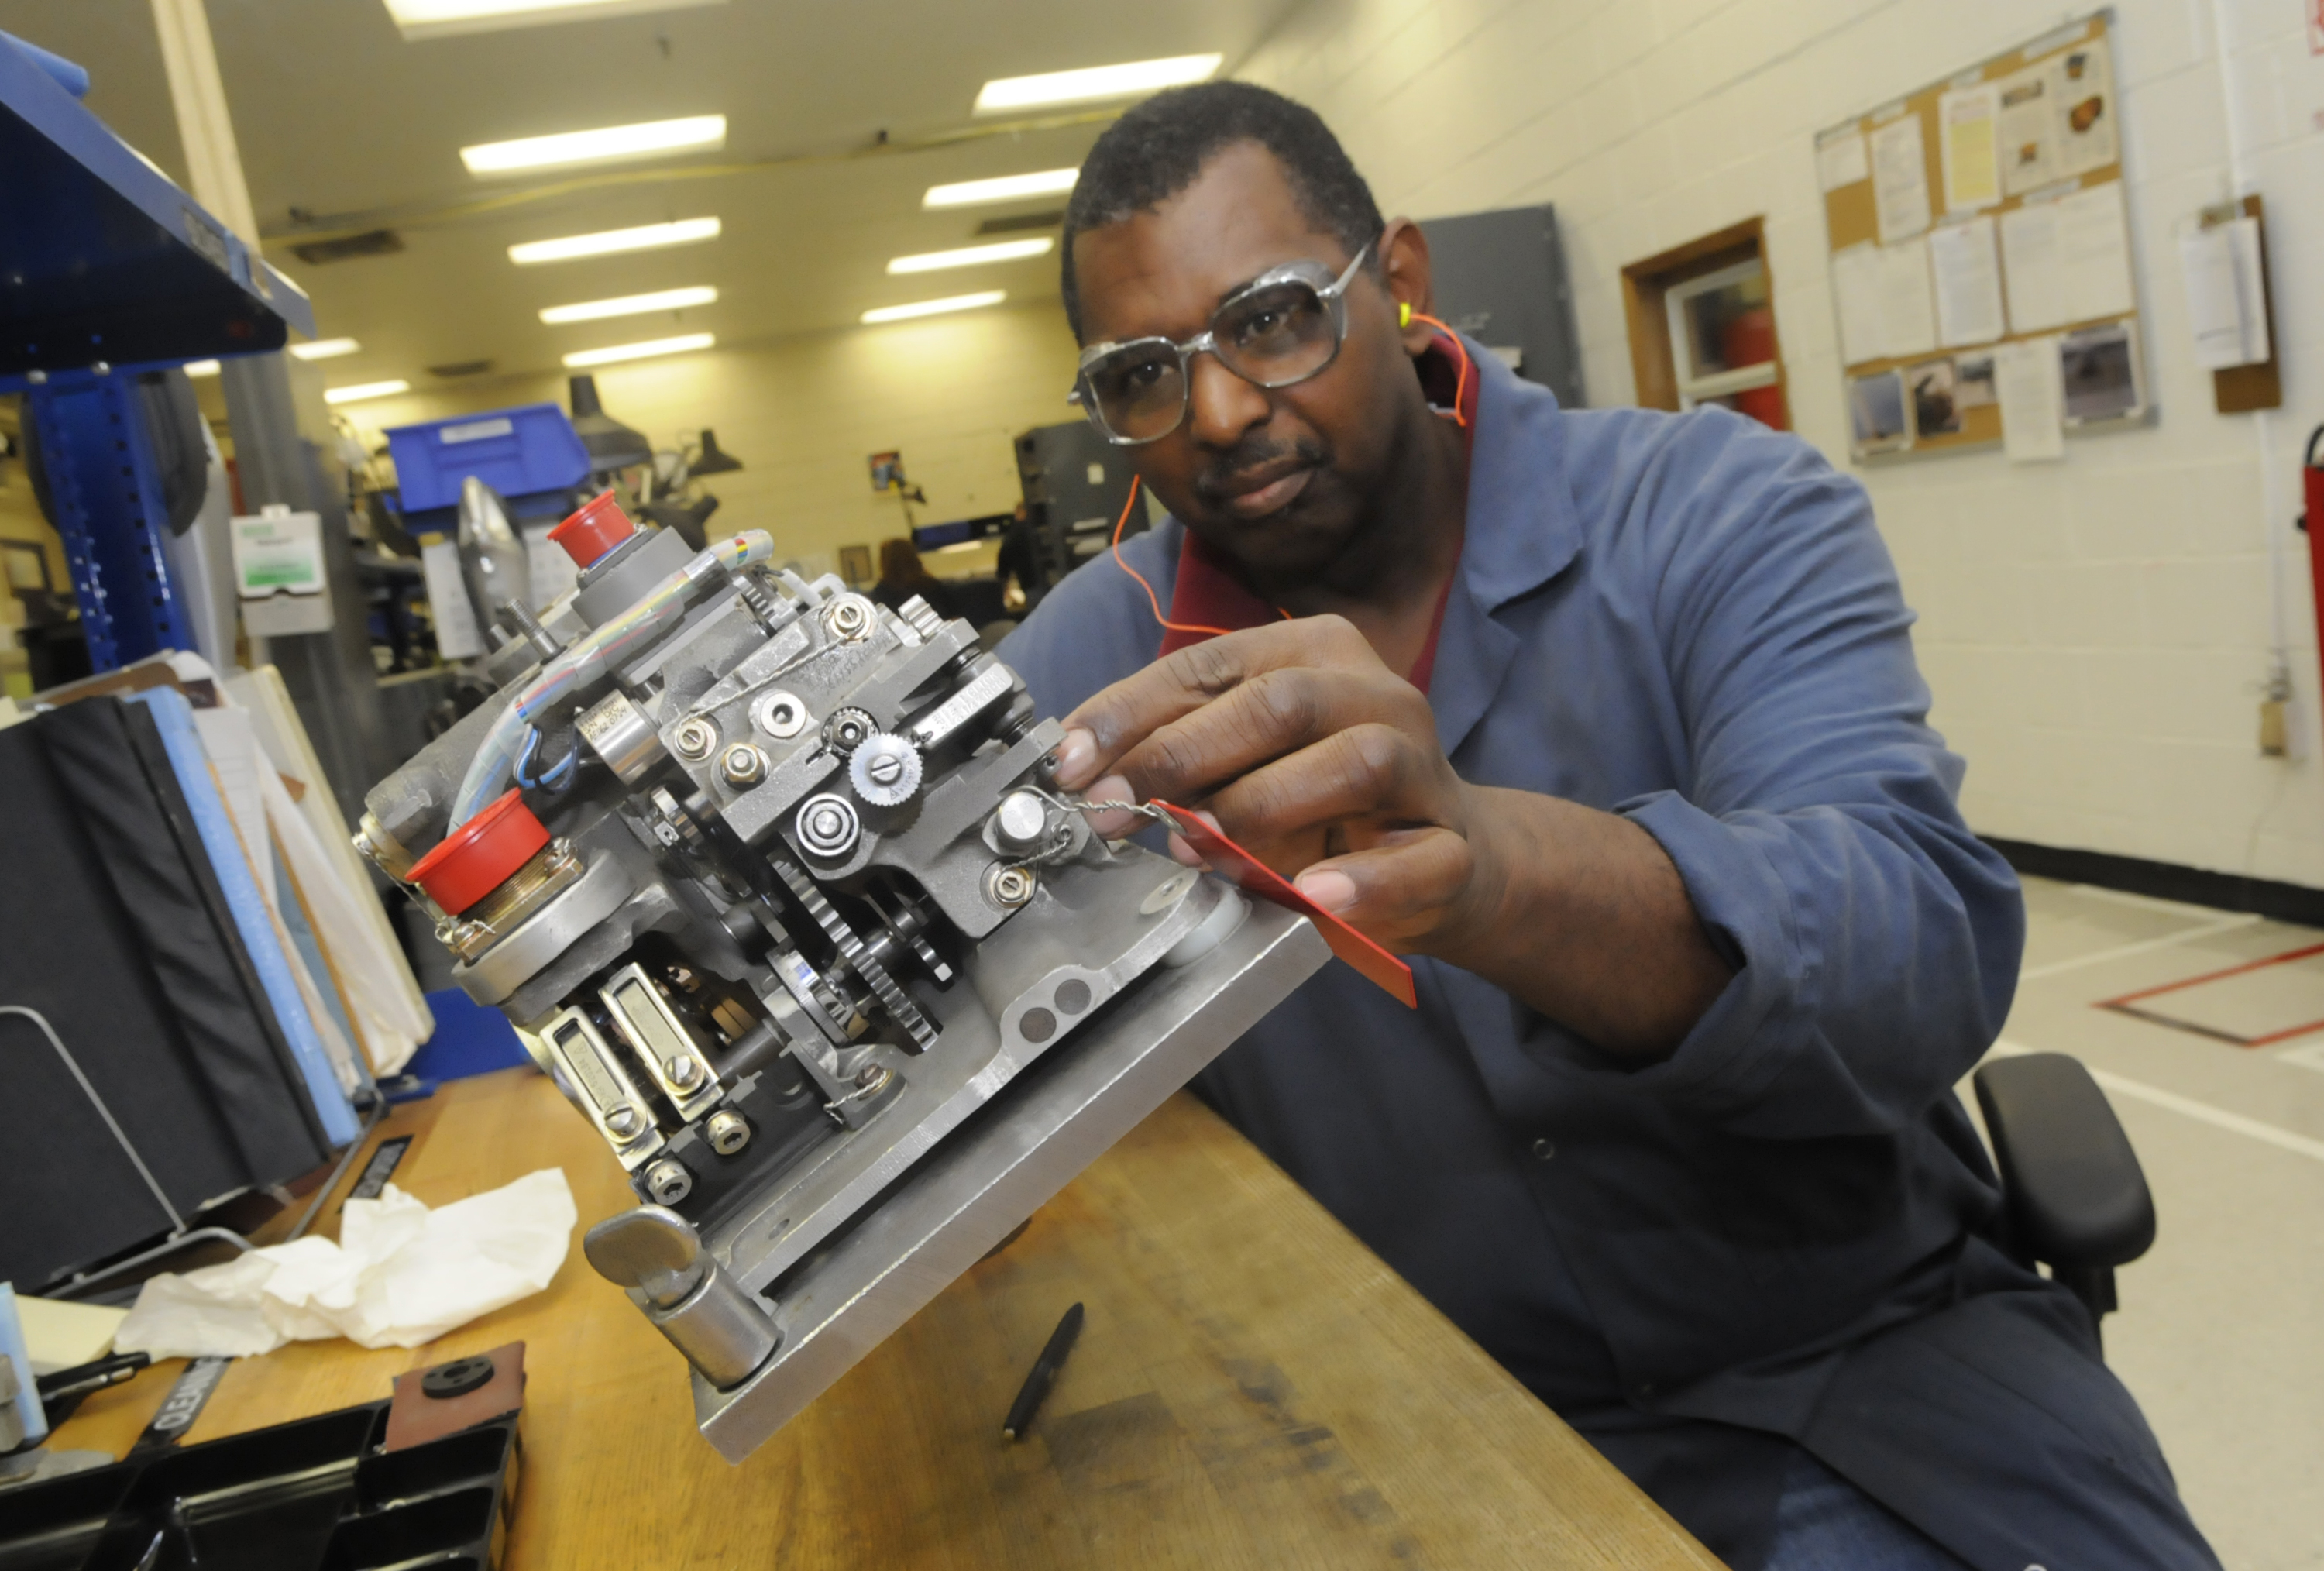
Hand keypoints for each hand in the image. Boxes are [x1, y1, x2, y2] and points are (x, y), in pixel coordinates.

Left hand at [1051, 617, 1497, 956]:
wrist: (1452, 859)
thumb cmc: (1326, 802)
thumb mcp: (1245, 761)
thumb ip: (1178, 752)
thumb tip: (1083, 765)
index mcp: (1313, 653)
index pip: (1209, 666)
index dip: (1131, 713)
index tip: (1071, 764)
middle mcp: (1373, 693)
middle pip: (1279, 704)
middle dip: (1181, 756)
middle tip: (1116, 811)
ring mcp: (1423, 766)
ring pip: (1355, 764)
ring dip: (1262, 808)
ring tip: (1198, 849)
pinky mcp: (1454, 845)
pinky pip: (1418, 858)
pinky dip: (1364, 879)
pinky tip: (1315, 894)